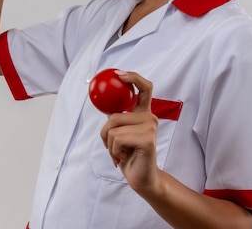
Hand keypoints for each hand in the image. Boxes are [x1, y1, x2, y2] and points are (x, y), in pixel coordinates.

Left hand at [100, 71, 160, 193]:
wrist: (141, 178)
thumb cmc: (129, 155)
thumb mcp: (120, 133)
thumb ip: (116, 117)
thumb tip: (101, 98)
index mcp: (143, 113)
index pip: (145, 88)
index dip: (133, 77)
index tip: (119, 74)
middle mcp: (149, 117)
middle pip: (115, 115)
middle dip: (105, 134)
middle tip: (112, 146)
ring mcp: (150, 127)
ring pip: (113, 128)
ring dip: (110, 144)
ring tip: (121, 153)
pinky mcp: (147, 139)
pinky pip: (117, 139)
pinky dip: (114, 151)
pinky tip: (125, 157)